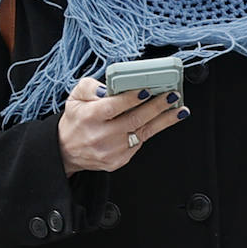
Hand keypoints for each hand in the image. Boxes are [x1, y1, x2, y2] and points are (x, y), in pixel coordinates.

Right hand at [58, 77, 189, 175]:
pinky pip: (139, 143)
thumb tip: (109, 87)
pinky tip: (162, 121)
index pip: (114, 106)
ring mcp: (111, 151)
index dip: (132, 98)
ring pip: (143, 133)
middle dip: (157, 106)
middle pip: (134, 120)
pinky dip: (152, 131)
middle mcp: (100, 136)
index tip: (147, 90)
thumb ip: (90, 86)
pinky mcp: (118, 161)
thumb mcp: (75, 97)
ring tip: (179, 110)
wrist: (66, 150)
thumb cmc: (76, 120)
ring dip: (164, 120)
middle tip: (172, 96)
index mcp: (89, 117)